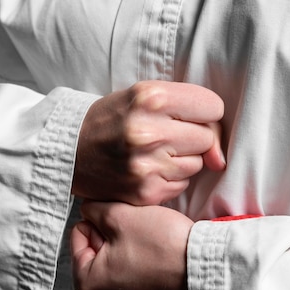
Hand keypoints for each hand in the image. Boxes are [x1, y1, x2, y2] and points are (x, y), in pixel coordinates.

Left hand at [70, 201, 193, 289]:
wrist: (204, 269)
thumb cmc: (162, 246)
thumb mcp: (120, 216)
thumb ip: (94, 208)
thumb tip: (88, 208)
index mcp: (85, 282)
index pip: (79, 230)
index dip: (101, 218)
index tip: (125, 223)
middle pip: (96, 243)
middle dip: (114, 230)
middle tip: (138, 229)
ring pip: (116, 251)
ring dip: (129, 238)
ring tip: (149, 239)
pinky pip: (132, 264)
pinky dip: (141, 252)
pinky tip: (156, 251)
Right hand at [73, 80, 224, 205]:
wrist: (70, 152)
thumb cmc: (111, 120)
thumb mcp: (144, 97)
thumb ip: (190, 112)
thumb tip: (219, 157)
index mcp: (151, 98)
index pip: (213, 107)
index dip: (203, 112)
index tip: (186, 116)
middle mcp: (149, 132)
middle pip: (206, 138)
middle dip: (192, 137)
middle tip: (165, 135)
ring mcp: (147, 166)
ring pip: (197, 164)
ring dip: (182, 159)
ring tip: (153, 152)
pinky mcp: (145, 192)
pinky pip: (181, 185)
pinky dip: (170, 178)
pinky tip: (147, 169)